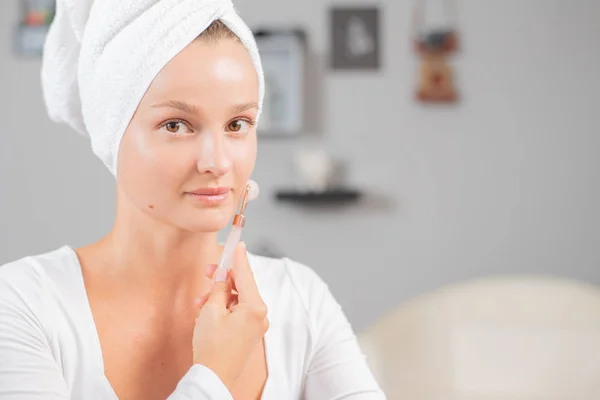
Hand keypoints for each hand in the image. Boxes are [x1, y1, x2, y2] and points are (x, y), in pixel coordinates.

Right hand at [191, 243, 268, 389]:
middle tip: (210, 271)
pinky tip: (207, 309)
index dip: (239, 258)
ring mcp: (256, 325)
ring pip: (238, 299)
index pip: (247, 275)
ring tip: (201, 301)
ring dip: (220, 295)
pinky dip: (224, 307)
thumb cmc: (212, 347)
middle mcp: (261, 315)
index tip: (239, 243)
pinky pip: (238, 312)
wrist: (213, 377)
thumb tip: (224, 277)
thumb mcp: (212, 311)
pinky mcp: (249, 333)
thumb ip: (220, 289)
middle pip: (243, 286)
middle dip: (225, 279)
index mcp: (255, 307)